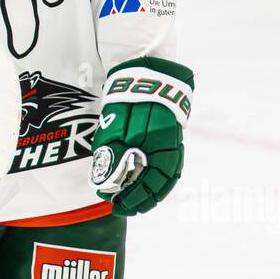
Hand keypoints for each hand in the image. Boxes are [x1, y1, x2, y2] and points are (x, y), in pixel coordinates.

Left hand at [89, 57, 193, 216]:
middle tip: (125, 209)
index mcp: (161, 144)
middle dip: (145, 199)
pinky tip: (146, 181)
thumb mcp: (115, 127)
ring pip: (169, 174)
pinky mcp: (171, 134)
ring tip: (136, 202)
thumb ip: (112, 155)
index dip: (135, 197)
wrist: (146, 69)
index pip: (152, 181)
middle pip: (164, 182)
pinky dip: (159, 177)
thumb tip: (105, 185)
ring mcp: (174, 139)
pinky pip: (170, 163)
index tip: (117, 204)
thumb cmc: (128, 97)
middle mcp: (172, 144)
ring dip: (153, 191)